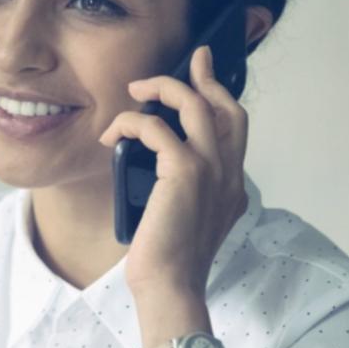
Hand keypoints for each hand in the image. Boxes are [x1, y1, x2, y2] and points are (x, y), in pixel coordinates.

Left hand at [96, 45, 249, 298]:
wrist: (170, 287)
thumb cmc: (169, 260)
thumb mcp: (186, 219)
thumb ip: (188, 190)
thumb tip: (159, 165)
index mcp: (232, 186)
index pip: (235, 128)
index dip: (220, 96)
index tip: (204, 74)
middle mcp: (229, 174)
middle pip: (225, 107)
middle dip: (204, 78)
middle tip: (188, 60)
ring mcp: (211, 171)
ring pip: (195, 106)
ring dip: (164, 90)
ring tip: (136, 90)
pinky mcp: (185, 173)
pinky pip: (158, 129)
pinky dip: (132, 123)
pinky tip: (113, 135)